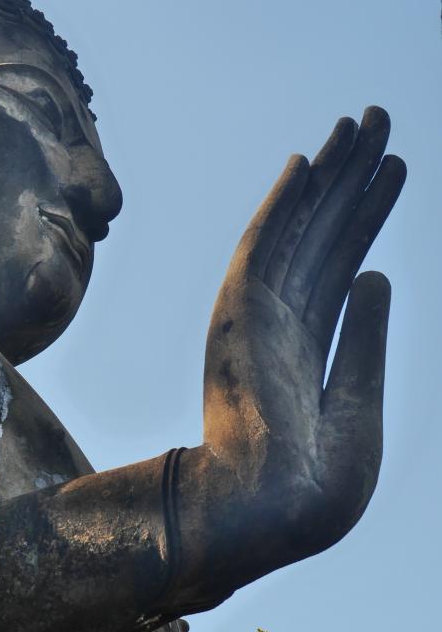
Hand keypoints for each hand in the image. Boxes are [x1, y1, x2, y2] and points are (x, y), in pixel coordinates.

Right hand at [191, 107, 404, 593]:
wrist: (277, 511)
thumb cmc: (319, 478)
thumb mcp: (360, 399)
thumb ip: (365, 337)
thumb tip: (375, 275)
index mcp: (306, 346)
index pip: (341, 262)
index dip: (366, 213)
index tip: (391, 166)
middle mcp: (280, 321)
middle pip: (322, 233)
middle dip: (351, 178)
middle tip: (378, 119)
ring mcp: (257, 316)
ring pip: (298, 228)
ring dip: (328, 175)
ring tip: (361, 123)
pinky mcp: (241, 314)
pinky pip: (265, 245)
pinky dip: (283, 203)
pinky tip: (307, 162)